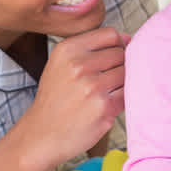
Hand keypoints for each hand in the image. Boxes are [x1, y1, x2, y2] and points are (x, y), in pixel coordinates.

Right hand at [18, 27, 127, 170]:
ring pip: (127, 73)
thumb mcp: (61, 64)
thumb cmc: (56, 98)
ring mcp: (93, 87)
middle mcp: (79, 65)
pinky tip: (105, 106)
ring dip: (121, 83)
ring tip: (103, 94)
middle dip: (118, 65)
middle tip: (103, 80)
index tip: (111, 57)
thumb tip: (129, 38)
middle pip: (121, 53)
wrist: (41, 135)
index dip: (116, 45)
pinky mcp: (104, 108)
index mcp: (68, 50)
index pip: (110, 34)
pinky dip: (121, 99)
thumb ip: (92, 48)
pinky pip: (128, 94)